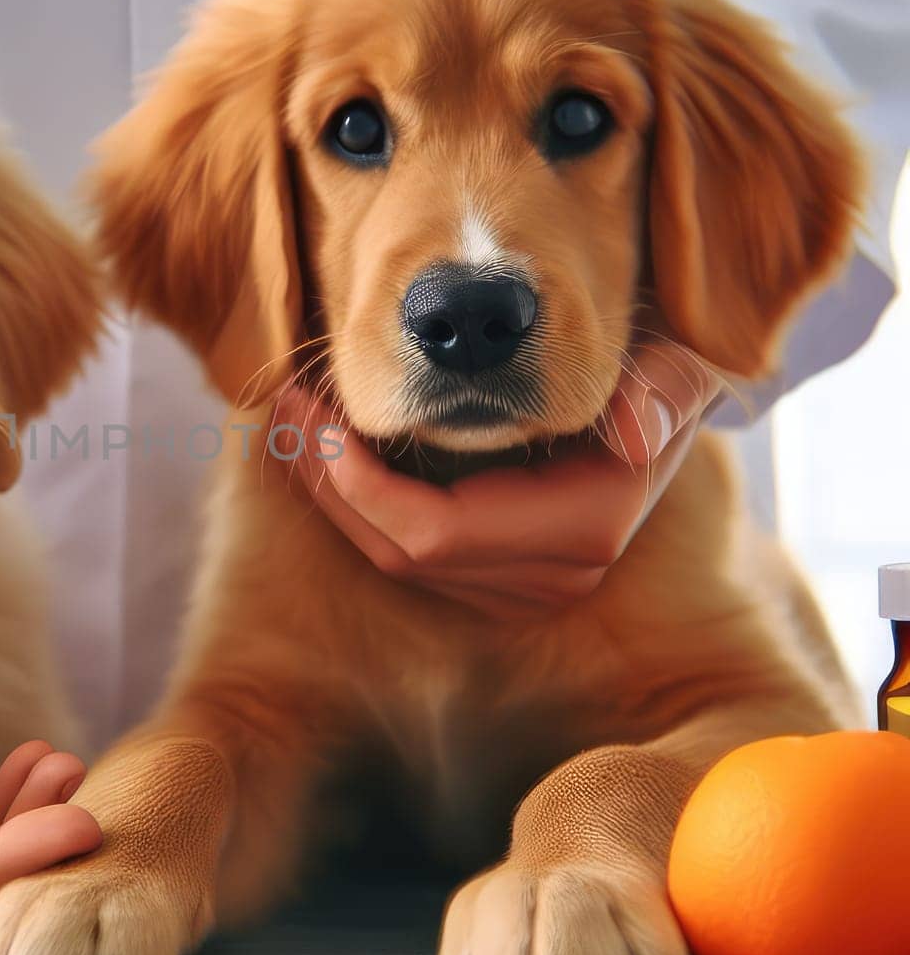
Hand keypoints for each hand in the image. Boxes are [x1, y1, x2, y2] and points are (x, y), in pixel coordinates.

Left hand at [277, 339, 720, 617]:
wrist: (665, 406)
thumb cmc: (660, 371)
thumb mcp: (674, 367)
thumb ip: (665, 391)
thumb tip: (633, 432)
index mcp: (584, 529)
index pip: (433, 533)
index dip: (354, 481)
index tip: (311, 407)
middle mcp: (552, 577)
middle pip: (397, 551)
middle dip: (324, 479)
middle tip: (280, 399)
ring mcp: (522, 588)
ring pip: (389, 554)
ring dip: (327, 486)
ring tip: (291, 410)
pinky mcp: (496, 580)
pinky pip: (401, 547)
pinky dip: (352, 495)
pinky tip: (322, 439)